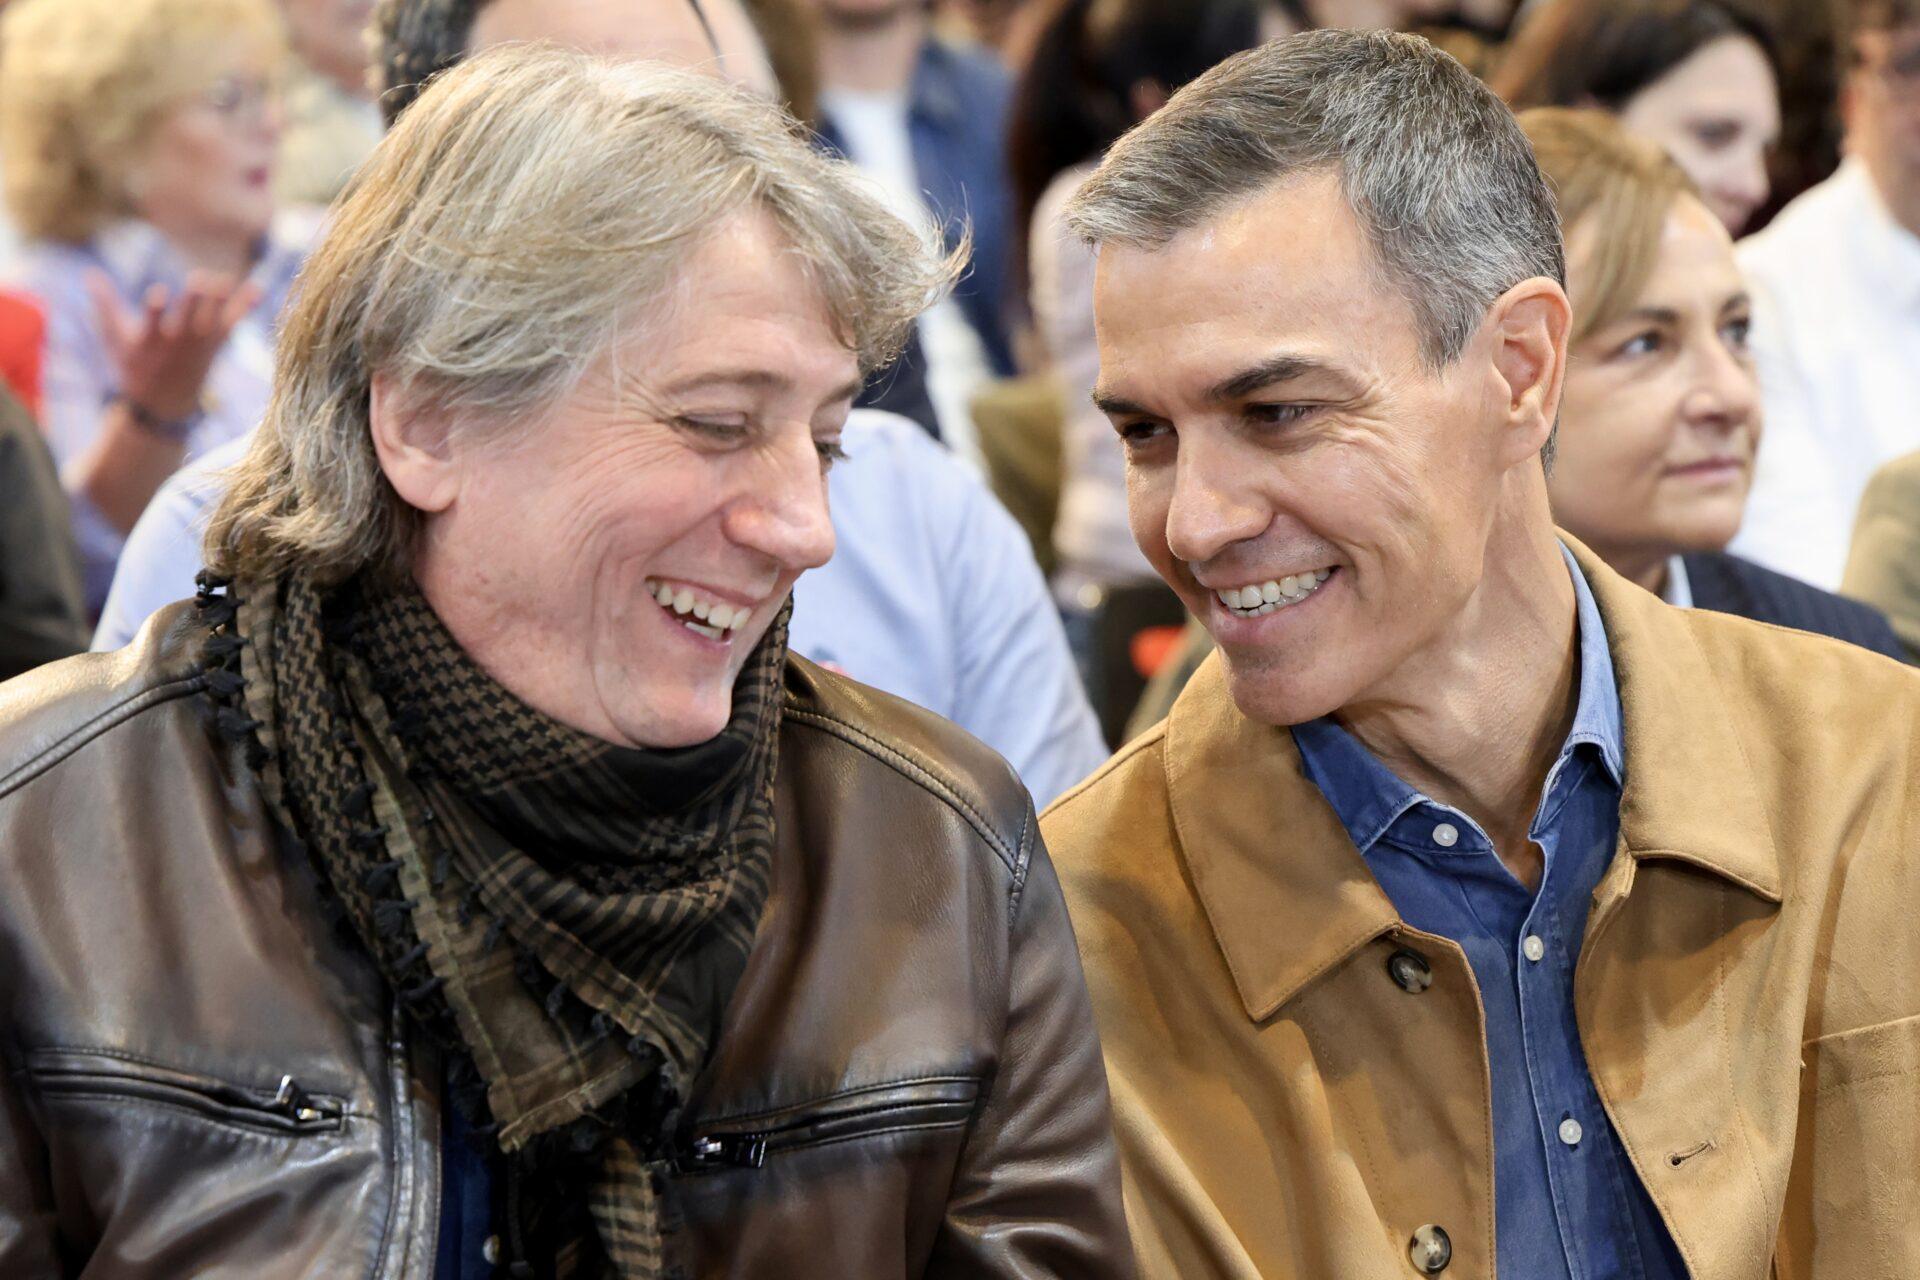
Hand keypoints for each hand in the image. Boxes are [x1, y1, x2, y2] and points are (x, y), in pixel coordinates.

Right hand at [88, 269, 263, 422]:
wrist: (162, 403)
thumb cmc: (134, 364)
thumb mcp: (115, 338)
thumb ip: (105, 305)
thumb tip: (89, 274)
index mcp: (149, 343)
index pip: (151, 324)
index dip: (155, 310)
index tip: (158, 293)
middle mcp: (176, 346)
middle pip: (187, 322)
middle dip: (193, 303)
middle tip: (201, 280)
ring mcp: (199, 348)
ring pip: (212, 323)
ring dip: (220, 303)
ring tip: (225, 280)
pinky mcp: (215, 347)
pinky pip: (232, 326)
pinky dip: (244, 309)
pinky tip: (257, 289)